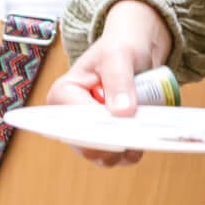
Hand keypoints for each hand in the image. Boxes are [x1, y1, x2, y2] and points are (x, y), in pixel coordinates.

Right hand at [46, 0, 171, 169]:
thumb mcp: (119, 55)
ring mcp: (86, 132)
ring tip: (142, 131)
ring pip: (102, 156)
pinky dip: (130, 152)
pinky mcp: (103, 140)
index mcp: (62, 94)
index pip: (76, 121)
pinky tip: (142, 139)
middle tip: (139, 130)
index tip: (126, 122)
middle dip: (114, 142)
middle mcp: (68, 118)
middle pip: (87, 145)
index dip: (101, 126)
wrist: (134, 51)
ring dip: (125, 150)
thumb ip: (119, 80)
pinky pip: (115, 157)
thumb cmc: (120, 48)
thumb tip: (122, 112)